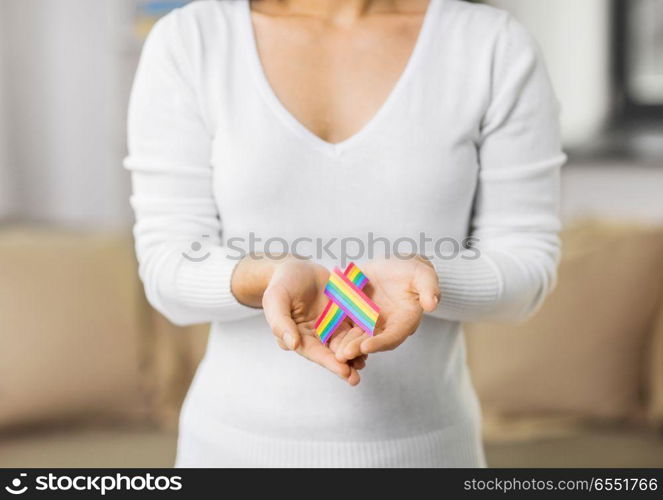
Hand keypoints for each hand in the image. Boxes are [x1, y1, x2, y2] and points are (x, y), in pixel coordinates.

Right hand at [232, 255, 364, 384]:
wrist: (295, 267)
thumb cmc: (281, 284)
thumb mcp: (276, 300)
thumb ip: (281, 322)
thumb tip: (292, 345)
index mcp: (300, 335)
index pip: (315, 353)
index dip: (329, 363)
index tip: (344, 372)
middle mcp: (317, 334)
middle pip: (333, 352)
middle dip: (345, 365)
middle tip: (356, 378)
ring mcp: (332, 324)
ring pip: (346, 341)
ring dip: (356, 353)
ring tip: (366, 363)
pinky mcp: (343, 312)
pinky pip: (355, 323)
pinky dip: (364, 333)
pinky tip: (375, 340)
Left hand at [333, 256, 439, 360]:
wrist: (392, 264)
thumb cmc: (410, 269)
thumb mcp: (422, 272)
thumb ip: (428, 286)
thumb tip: (432, 304)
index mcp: (405, 320)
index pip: (394, 336)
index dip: (381, 343)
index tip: (366, 347)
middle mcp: (387, 327)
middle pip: (373, 342)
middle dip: (358, 348)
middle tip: (343, 354)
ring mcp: (370, 323)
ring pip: (357, 337)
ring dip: (346, 345)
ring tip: (333, 352)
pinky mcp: (356, 316)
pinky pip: (345, 326)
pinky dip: (337, 333)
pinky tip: (324, 337)